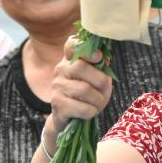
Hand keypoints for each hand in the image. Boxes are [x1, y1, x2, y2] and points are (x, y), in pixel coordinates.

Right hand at [42, 36, 113, 154]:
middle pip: (80, 67)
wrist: (70, 117)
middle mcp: (61, 69)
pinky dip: (91, 111)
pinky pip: (82, 108)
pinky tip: (89, 112)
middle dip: (100, 81)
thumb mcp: (97, 78)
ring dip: (98, 100)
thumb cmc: (88, 95)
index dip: (85, 49)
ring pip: (84, 90)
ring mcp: (57, 86)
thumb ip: (101, 66)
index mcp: (71, 59)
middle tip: (104, 90)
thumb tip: (104, 57)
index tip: (98, 57)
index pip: (71, 44)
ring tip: (97, 103)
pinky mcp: (57, 104)